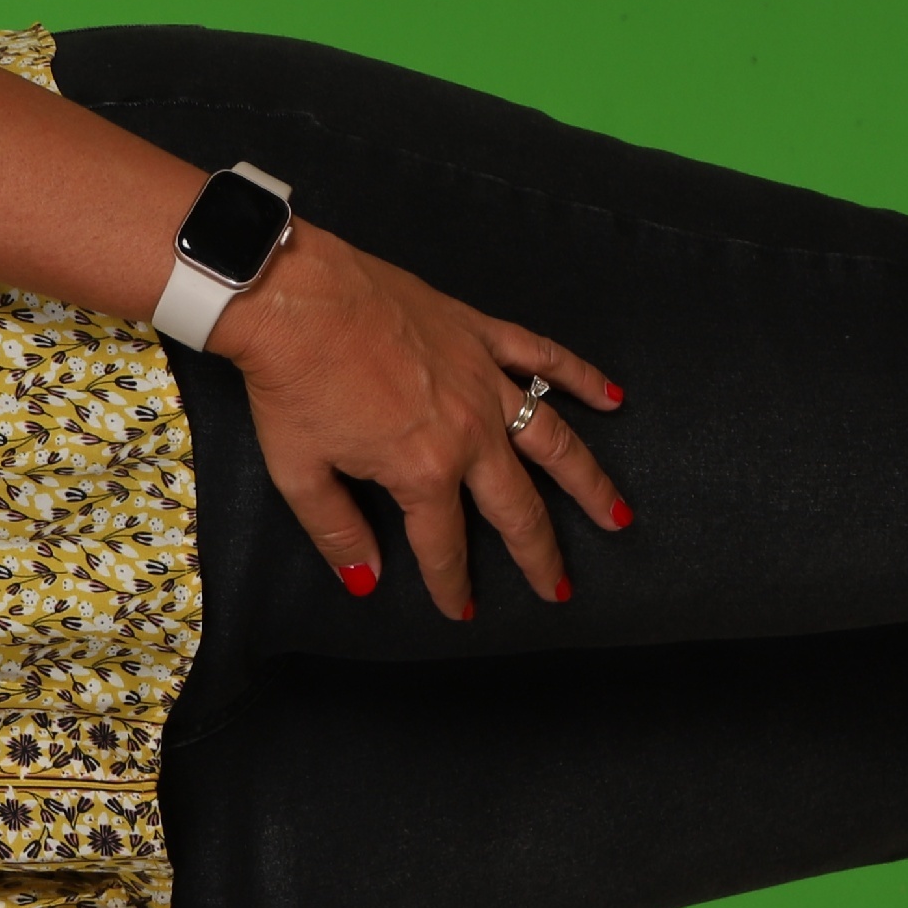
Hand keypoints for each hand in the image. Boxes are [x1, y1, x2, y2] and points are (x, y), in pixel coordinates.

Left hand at [211, 225, 628, 617]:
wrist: (294, 297)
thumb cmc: (291, 382)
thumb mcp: (299, 472)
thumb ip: (338, 531)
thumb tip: (365, 580)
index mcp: (424, 470)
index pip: (445, 545)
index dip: (452, 584)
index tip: (461, 610)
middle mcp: (469, 432)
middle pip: (517, 506)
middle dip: (540, 554)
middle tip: (559, 588)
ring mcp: (482, 380)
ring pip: (554, 440)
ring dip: (589, 483)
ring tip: (616, 515)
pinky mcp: (480, 334)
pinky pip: (544, 358)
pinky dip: (582, 379)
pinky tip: (613, 399)